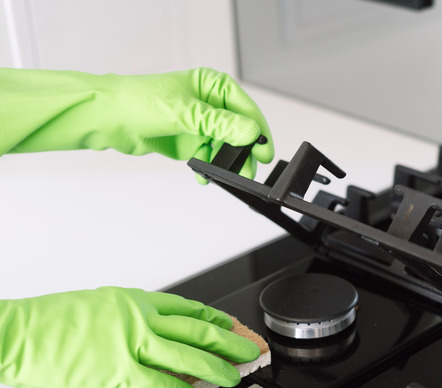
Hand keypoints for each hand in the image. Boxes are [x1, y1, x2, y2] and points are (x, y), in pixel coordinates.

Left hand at [0, 67, 273, 182]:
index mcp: (212, 86)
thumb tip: (250, 132)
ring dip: (226, 162)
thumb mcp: (186, 113)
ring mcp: (198, 122)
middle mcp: (208, 103)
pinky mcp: (187, 140)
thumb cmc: (138, 101)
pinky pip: (208, 156)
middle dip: (244, 151)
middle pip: (239, 130)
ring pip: (224, 146)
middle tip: (250, 169)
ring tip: (227, 175)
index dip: (258, 130)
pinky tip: (204, 175)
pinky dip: (209, 167)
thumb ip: (221, 124)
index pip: (246, 109)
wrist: (106, 117)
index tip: (264, 149)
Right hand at [0, 287, 259, 387]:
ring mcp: (132, 343)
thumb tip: (154, 334)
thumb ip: (132, 318)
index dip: (217, 320)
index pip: (190, 309)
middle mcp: (141, 318)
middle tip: (249, 351)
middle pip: (199, 330)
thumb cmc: (50, 320)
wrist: (17, 332)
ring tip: (233, 376)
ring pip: (189, 356)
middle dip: (230, 342)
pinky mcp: (119, 370)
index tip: (232, 327)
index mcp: (137, 300)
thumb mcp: (100, 305)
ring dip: (216, 368)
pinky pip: (162, 383)